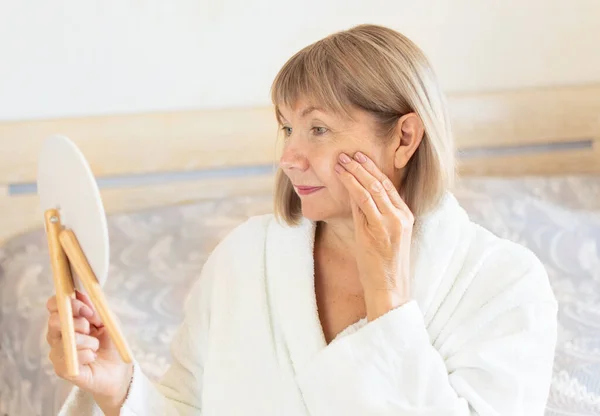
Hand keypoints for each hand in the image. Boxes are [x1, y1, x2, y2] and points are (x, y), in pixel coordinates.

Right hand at [46, 290, 132, 413]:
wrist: (117, 369)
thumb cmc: (110, 343)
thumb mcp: (107, 320)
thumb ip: (94, 307)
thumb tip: (80, 292)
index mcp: (66, 320)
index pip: (53, 305)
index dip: (69, 303)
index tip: (88, 310)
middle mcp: (57, 335)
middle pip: (55, 320)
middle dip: (79, 323)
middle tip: (92, 328)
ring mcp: (57, 352)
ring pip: (68, 339)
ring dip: (89, 341)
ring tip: (96, 347)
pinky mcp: (61, 369)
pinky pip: (73, 357)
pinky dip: (89, 355)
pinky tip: (92, 358)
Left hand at [335, 151, 413, 319]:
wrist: (389, 289)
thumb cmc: (383, 267)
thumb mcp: (382, 238)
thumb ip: (373, 217)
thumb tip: (357, 199)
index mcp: (405, 217)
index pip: (390, 186)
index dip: (374, 170)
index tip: (361, 158)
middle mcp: (401, 216)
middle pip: (382, 183)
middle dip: (363, 165)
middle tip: (348, 153)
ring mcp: (391, 222)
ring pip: (372, 188)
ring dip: (355, 171)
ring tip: (342, 160)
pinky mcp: (379, 229)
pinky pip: (364, 201)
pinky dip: (352, 185)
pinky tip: (343, 176)